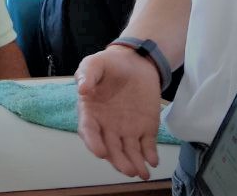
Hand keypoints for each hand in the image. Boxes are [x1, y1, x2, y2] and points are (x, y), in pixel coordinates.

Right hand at [76, 46, 161, 179]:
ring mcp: (127, 129)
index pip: (89, 131)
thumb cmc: (109, 64)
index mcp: (91, 112)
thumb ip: (87, 74)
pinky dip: (150, 154)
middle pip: (110, 147)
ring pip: (129, 151)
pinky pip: (147, 145)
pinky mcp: (145, 128)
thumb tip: (82, 89)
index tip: (99, 152)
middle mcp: (107, 126)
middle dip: (118, 160)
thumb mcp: (93, 64)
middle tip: (127, 169)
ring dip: (134, 163)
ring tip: (141, 173)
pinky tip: (153, 161)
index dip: (93, 142)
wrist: (134, 62)